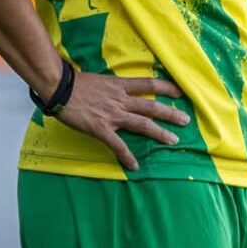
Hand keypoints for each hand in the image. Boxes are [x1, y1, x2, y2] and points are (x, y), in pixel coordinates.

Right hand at [53, 73, 190, 171]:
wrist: (60, 88)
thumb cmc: (76, 83)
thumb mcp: (100, 81)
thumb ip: (113, 88)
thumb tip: (120, 92)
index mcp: (120, 86)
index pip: (148, 84)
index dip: (166, 88)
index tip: (180, 92)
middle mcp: (121, 100)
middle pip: (151, 107)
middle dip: (170, 114)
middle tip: (186, 120)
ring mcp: (113, 115)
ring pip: (142, 124)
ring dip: (159, 133)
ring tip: (174, 140)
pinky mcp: (102, 129)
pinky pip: (118, 145)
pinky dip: (127, 156)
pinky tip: (135, 166)